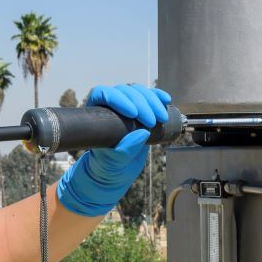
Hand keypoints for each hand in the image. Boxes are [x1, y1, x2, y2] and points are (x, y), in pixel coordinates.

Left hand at [54, 83, 172, 217]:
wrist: (117, 170)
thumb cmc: (108, 165)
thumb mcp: (114, 162)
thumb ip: (125, 150)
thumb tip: (143, 132)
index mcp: (95, 114)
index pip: (104, 94)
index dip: (119, 99)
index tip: (133, 113)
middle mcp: (109, 106)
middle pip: (124, 91)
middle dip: (141, 103)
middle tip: (151, 122)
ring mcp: (126, 105)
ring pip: (138, 91)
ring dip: (152, 101)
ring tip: (162, 118)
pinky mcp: (141, 109)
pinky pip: (149, 96)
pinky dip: (158, 97)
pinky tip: (166, 101)